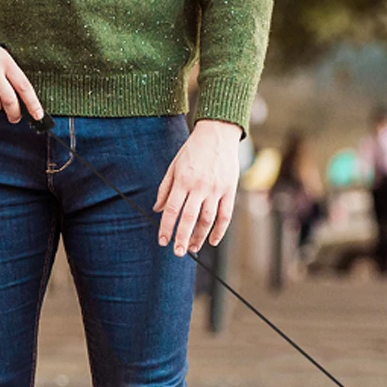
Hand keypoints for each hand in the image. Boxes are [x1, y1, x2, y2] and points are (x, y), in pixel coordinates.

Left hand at [154, 119, 242, 254]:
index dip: (167, 227)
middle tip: (178, 253)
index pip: (172, 210)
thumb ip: (165, 189)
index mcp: (183, 180)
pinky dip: (219, 231)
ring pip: (207, 220)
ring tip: (193, 248)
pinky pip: (225, 216)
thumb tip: (157, 209)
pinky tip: (212, 241)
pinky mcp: (229, 191)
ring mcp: (216, 190)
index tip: (162, 241)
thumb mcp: (174, 166)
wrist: (218, 133)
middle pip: (189, 219)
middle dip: (182, 238)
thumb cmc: (193, 150)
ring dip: (200, 237)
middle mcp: (199, 187)